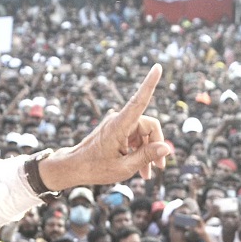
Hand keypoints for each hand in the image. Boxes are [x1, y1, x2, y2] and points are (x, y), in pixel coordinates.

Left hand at [39, 64, 171, 188]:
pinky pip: (135, 137)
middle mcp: (119, 120)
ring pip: (143, 134)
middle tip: (159, 168)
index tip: (157, 67)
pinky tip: (141, 169)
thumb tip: (166, 148)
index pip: (138, 101)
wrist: (74, 167)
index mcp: (119, 125)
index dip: (150, 84)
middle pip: (149, 127)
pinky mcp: (117, 130)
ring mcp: (118, 124)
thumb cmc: (95, 168)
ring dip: (147, 152)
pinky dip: (139, 151)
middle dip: (156, 147)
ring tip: (147, 174)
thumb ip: (146, 156)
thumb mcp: (124, 167)